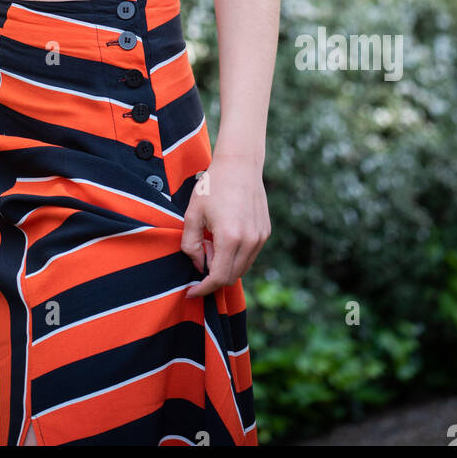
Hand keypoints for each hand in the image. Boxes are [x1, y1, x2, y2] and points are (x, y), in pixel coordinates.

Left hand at [181, 155, 270, 298]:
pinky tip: (225, 235)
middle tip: (202, 251)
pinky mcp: (265, 232)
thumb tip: (199, 266)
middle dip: (213, 274)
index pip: (218, 277)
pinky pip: (249, 255)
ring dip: (225, 265)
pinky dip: (236, 256)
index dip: (203, 289)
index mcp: (230, 237)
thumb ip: (191, 245)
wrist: (240, 165)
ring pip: (242, 268)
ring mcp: (260, 238)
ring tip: (213, 240)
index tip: (191, 292)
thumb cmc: (213, 186)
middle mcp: (249, 241)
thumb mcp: (193, 214)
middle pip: (231, 277)